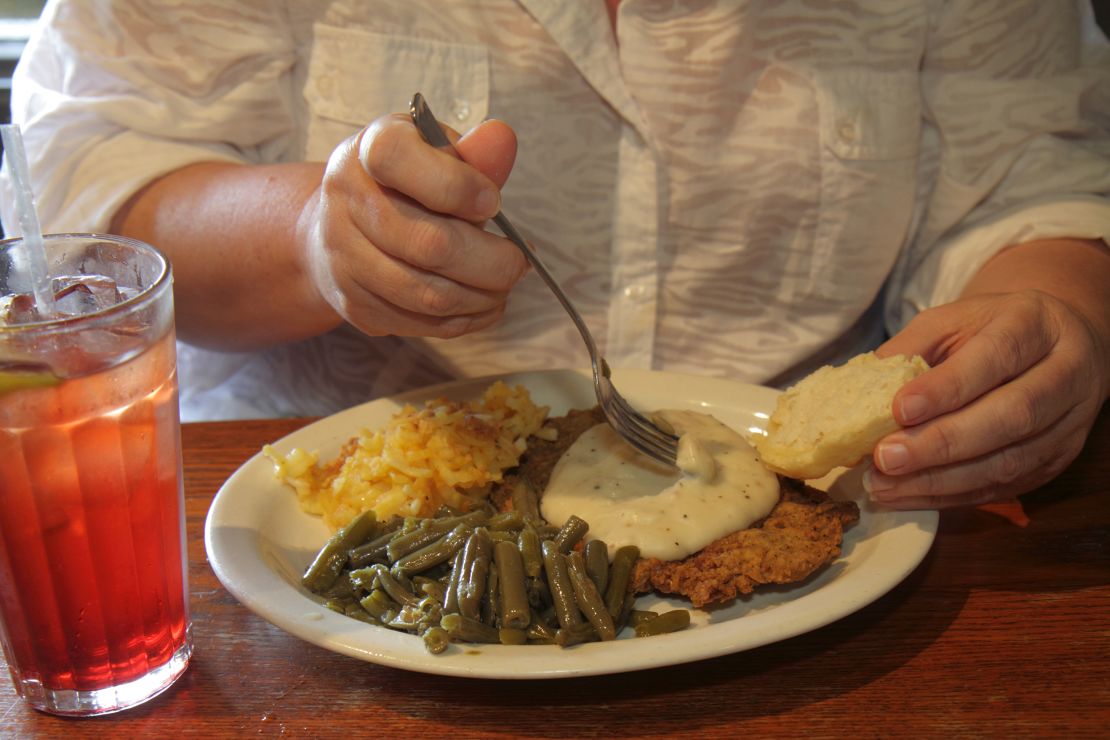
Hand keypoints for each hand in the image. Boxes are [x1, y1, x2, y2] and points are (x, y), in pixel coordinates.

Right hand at [297, 113, 527, 337]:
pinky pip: (423, 325)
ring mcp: (344, 259)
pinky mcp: (355, 306)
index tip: (494, 201)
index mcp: (368, 152)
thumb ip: (473, 154)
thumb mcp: (436, 153)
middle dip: (491, 261)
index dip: (456, 186)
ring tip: (505, 283)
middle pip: (429, 244)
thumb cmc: (405, 182)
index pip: (399, 161)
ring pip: (429, 296)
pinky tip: (485, 303)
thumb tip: (502, 140)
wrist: (341, 224)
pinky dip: (467, 319)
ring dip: (484, 296)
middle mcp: (346, 202)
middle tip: (519, 261)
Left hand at [865, 289, 1107, 508]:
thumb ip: (910, 349)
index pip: (997, 356)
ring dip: (942, 479)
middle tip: (886, 457)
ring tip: (885, 484)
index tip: (899, 409)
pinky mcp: (1056, 461)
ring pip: (1011, 461)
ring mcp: (1068, 423)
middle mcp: (1066, 373)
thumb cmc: (988, 330)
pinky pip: (1003, 487)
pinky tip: (906, 495)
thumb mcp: (950, 321)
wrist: (1052, 344)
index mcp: (1037, 324)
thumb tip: (860, 389)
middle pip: (1013, 415)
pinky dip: (950, 496)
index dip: (949, 387)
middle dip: (943, 442)